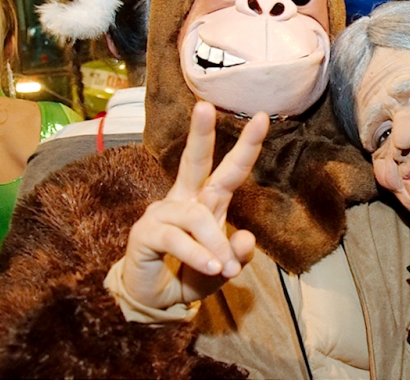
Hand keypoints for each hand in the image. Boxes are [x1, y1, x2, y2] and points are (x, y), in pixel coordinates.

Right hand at [122, 101, 268, 309]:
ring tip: (225, 269)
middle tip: (205, 106)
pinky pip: (177, 239)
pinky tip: (212, 268)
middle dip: (201, 134)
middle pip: (193, 162)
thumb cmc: (191, 276)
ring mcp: (162, 214)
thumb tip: (248, 238)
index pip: (229, 170)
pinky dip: (198, 255)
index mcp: (207, 202)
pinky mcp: (145, 232)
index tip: (264, 118)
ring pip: (196, 217)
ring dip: (215, 244)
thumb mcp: (223, 268)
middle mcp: (184, 200)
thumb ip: (237, 255)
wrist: (156, 302)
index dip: (246, 146)